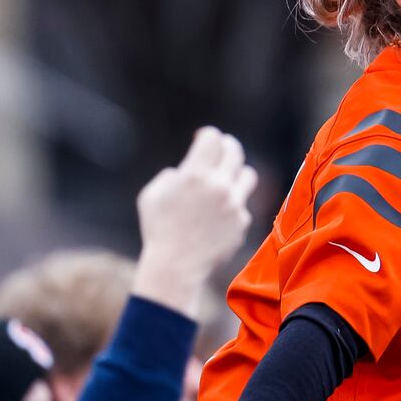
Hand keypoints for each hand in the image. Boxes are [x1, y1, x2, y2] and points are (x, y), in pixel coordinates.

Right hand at [133, 127, 257, 317]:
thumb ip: (171, 176)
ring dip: (238, 172)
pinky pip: (242, 205)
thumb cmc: (158, 229)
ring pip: (248, 175)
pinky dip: (232, 205)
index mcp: (195, 174)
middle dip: (227, 146)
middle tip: (222, 147)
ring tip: (228, 176)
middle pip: (235, 151)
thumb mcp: (152, 195)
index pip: (212, 139)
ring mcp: (235, 204)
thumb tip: (184, 170)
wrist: (177, 265)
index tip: (204, 137)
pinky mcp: (243, 222)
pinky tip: (218, 215)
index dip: (207, 135)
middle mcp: (220, 186)